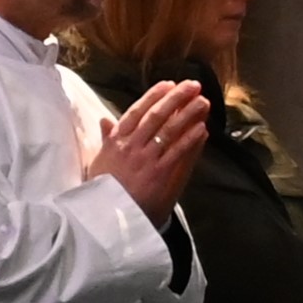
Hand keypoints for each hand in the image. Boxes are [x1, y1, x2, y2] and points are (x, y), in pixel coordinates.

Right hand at [84, 80, 209, 223]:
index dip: (154, 96)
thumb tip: (105, 120)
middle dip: (176, 98)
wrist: (107, 219)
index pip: (136, 111)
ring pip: (170, 130)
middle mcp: (132, 146)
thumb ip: (106, 139)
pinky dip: (191, 139)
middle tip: (193, 85)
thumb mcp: (98, 161)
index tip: (168, 84)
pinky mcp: (160, 174)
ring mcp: (147, 159)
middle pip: (157, 116)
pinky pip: (178, 153)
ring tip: (203, 102)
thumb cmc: (102, 191)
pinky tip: (202, 129)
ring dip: (189, 114)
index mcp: (116, 141)